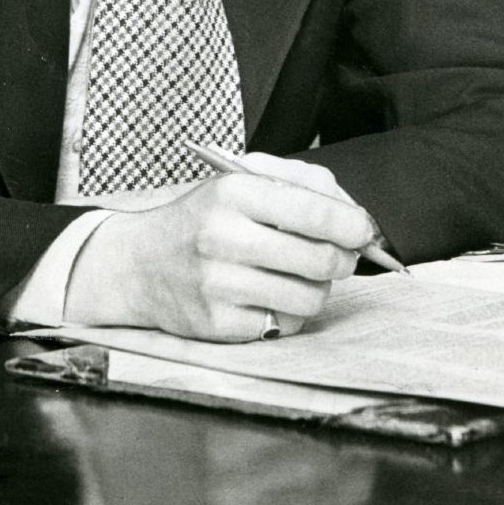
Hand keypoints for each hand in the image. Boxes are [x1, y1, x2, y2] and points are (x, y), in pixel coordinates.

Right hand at [64, 161, 373, 339]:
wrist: (139, 263)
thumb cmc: (206, 216)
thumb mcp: (245, 179)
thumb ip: (304, 185)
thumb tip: (356, 219)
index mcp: (234, 191)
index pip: (314, 212)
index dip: (353, 225)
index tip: (364, 231)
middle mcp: (223, 237)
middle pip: (321, 260)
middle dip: (343, 259)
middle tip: (340, 256)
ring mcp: (218, 285)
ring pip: (309, 297)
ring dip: (318, 288)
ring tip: (301, 274)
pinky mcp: (216, 325)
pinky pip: (283, 324)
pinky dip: (288, 311)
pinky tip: (269, 294)